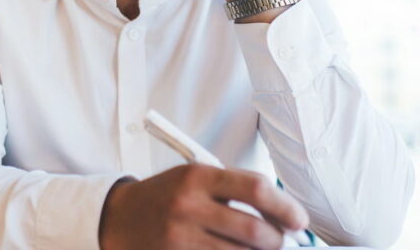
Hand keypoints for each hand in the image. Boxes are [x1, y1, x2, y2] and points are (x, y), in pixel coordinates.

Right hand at [99, 164, 308, 249]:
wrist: (121, 217)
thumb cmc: (168, 196)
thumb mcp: (197, 178)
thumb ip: (237, 190)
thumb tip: (285, 216)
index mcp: (198, 176)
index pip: (256, 188)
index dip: (286, 207)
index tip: (299, 221)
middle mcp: (188, 205)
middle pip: (254, 231)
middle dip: (279, 242)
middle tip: (285, 243)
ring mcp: (180, 237)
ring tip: (260, 248)